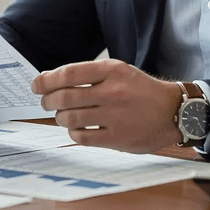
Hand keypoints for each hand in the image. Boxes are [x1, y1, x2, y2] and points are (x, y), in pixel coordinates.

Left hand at [31, 59, 182, 152]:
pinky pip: (81, 137)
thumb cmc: (140, 91)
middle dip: (48, 101)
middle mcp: (113, 92)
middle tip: (46, 103)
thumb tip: (50, 81)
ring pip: (69, 118)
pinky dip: (72, 133)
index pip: (69, 73)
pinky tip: (77, 129)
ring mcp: (115, 116)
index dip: (46, 80)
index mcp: (112, 71)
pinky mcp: (117, 138)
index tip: (36, 86)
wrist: (172, 112)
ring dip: (60, 118)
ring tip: (64, 116)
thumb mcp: (119, 72)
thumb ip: (89, 75)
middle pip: (64, 97)